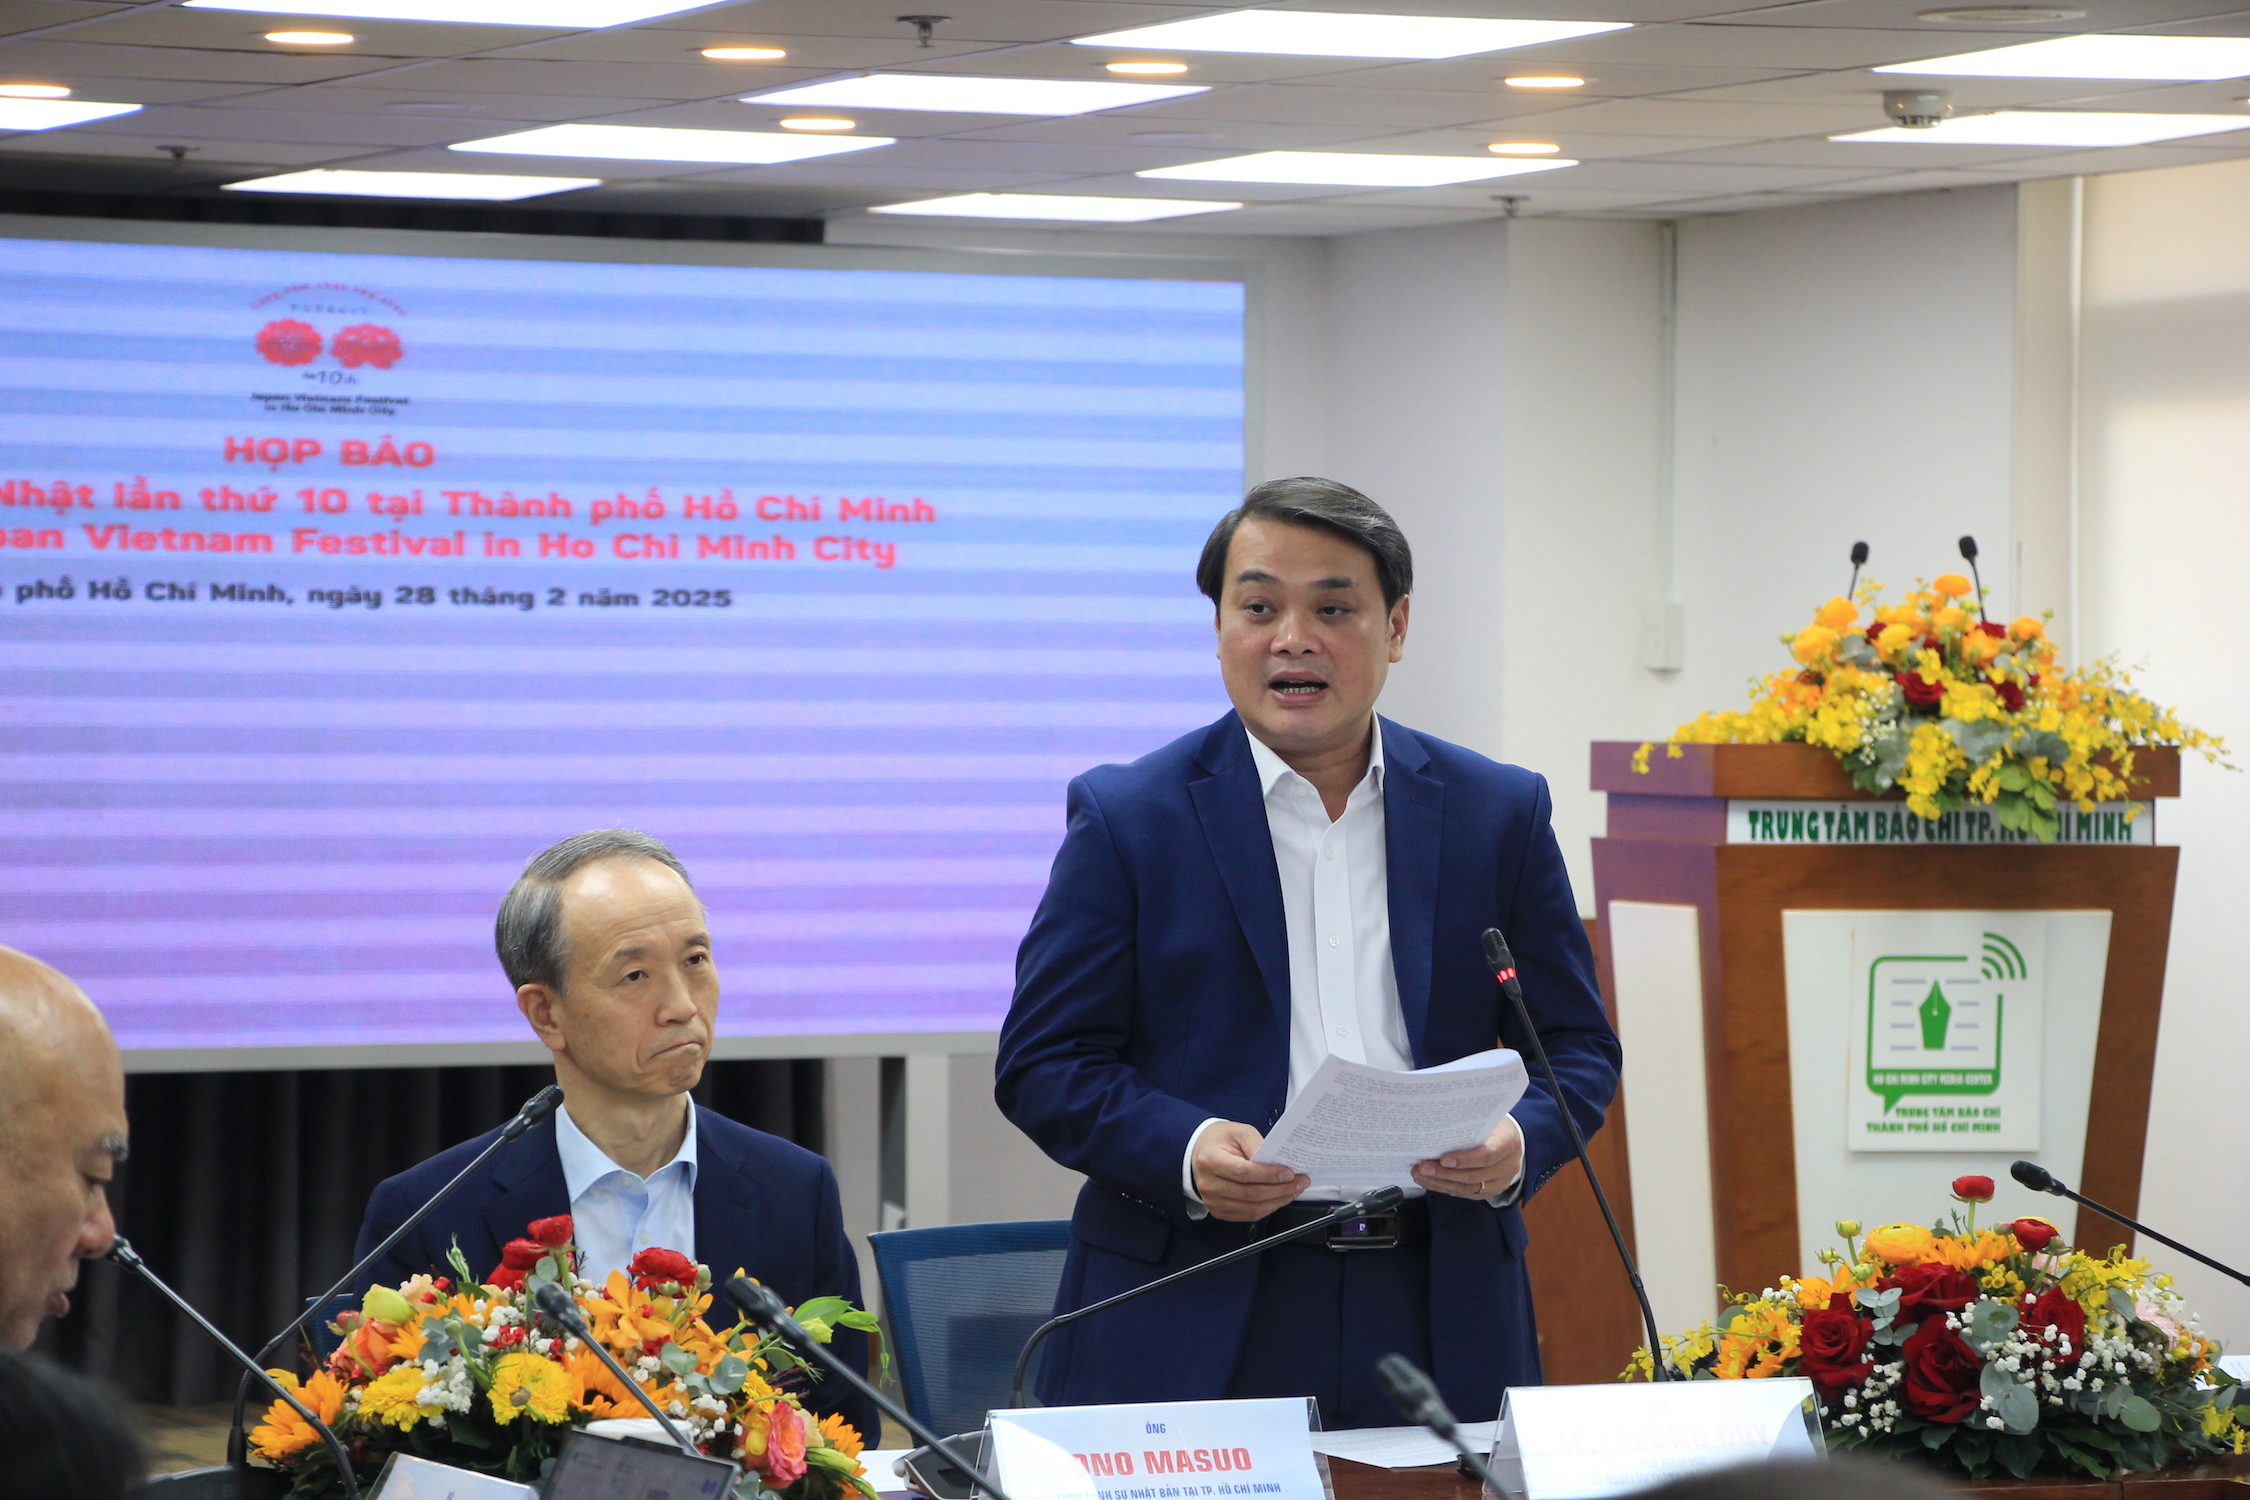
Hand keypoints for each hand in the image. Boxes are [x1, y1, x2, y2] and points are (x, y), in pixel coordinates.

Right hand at [1192, 1121, 1307, 1221]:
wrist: (1199, 1153)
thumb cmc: (1219, 1141)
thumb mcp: (1238, 1131)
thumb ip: (1256, 1144)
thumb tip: (1276, 1161)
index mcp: (1211, 1161)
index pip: (1244, 1173)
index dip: (1269, 1175)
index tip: (1289, 1173)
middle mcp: (1209, 1184)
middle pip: (1250, 1194)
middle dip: (1281, 1189)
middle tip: (1300, 1182)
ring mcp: (1213, 1201)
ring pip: (1252, 1209)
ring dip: (1277, 1201)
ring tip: (1294, 1190)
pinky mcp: (1219, 1211)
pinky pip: (1248, 1216)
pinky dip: (1267, 1209)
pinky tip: (1279, 1199)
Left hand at [1412, 1116, 1523, 1200]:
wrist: (1511, 1141)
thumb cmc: (1493, 1125)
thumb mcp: (1486, 1118)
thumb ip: (1468, 1124)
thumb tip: (1437, 1125)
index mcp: (1508, 1142)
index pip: (1487, 1154)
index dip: (1465, 1159)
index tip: (1443, 1159)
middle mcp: (1508, 1166)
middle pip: (1474, 1175)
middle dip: (1444, 1173)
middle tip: (1422, 1168)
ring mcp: (1501, 1182)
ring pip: (1467, 1187)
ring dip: (1441, 1182)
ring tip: (1420, 1175)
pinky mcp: (1491, 1191)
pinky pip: (1466, 1193)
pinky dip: (1445, 1188)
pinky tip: (1430, 1182)